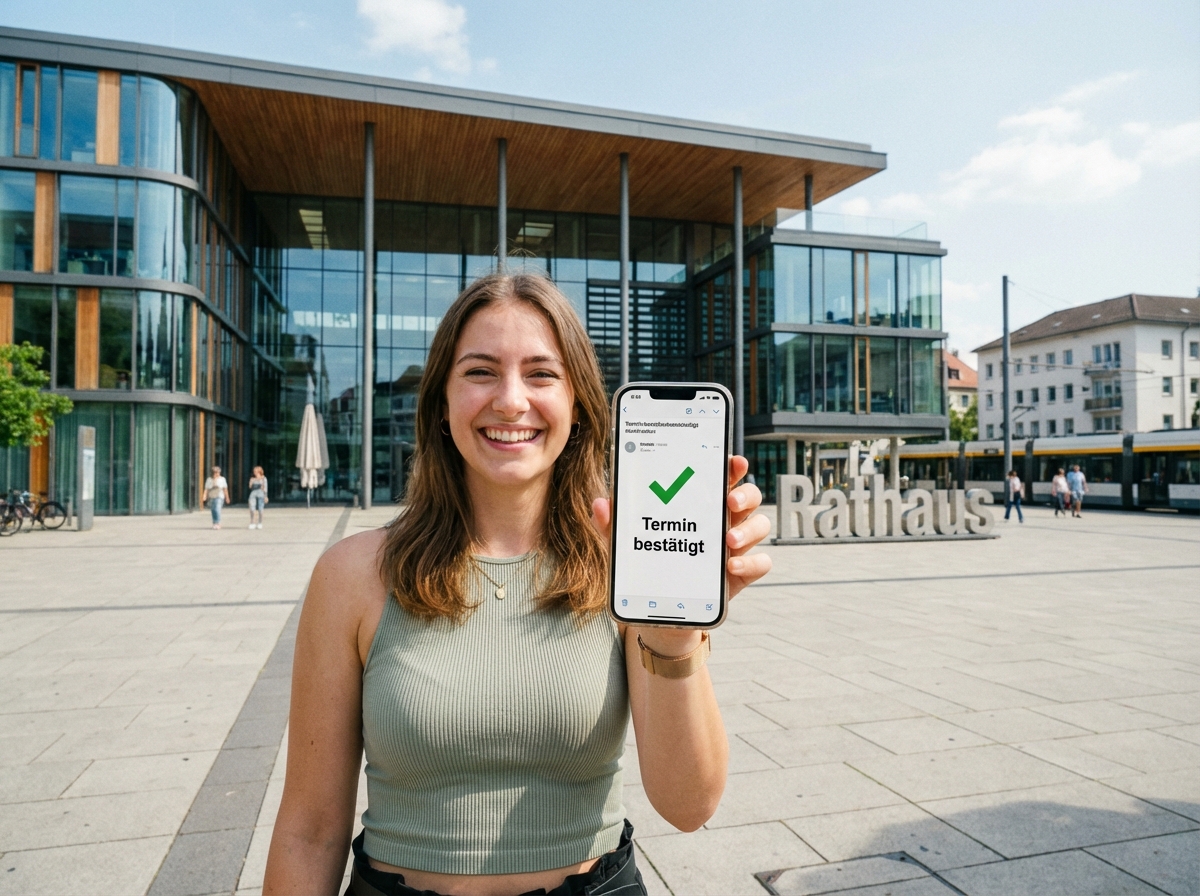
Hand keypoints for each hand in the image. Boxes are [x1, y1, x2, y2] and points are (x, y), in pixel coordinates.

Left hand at [591, 453, 772, 603]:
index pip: (721, 477)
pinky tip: (732, 566)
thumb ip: (612, 525)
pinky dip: (752, 561)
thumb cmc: (647, 567)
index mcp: (698, 505)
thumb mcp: (625, 545)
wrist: (659, 612)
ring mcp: (735, 547)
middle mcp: (722, 521)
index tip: (733, 461)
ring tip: (728, 540)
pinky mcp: (741, 574)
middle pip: (750, 496)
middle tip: (729, 502)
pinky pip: (762, 562)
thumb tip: (600, 504)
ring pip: (760, 525)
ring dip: (749, 529)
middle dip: (745, 494)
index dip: (731, 466)